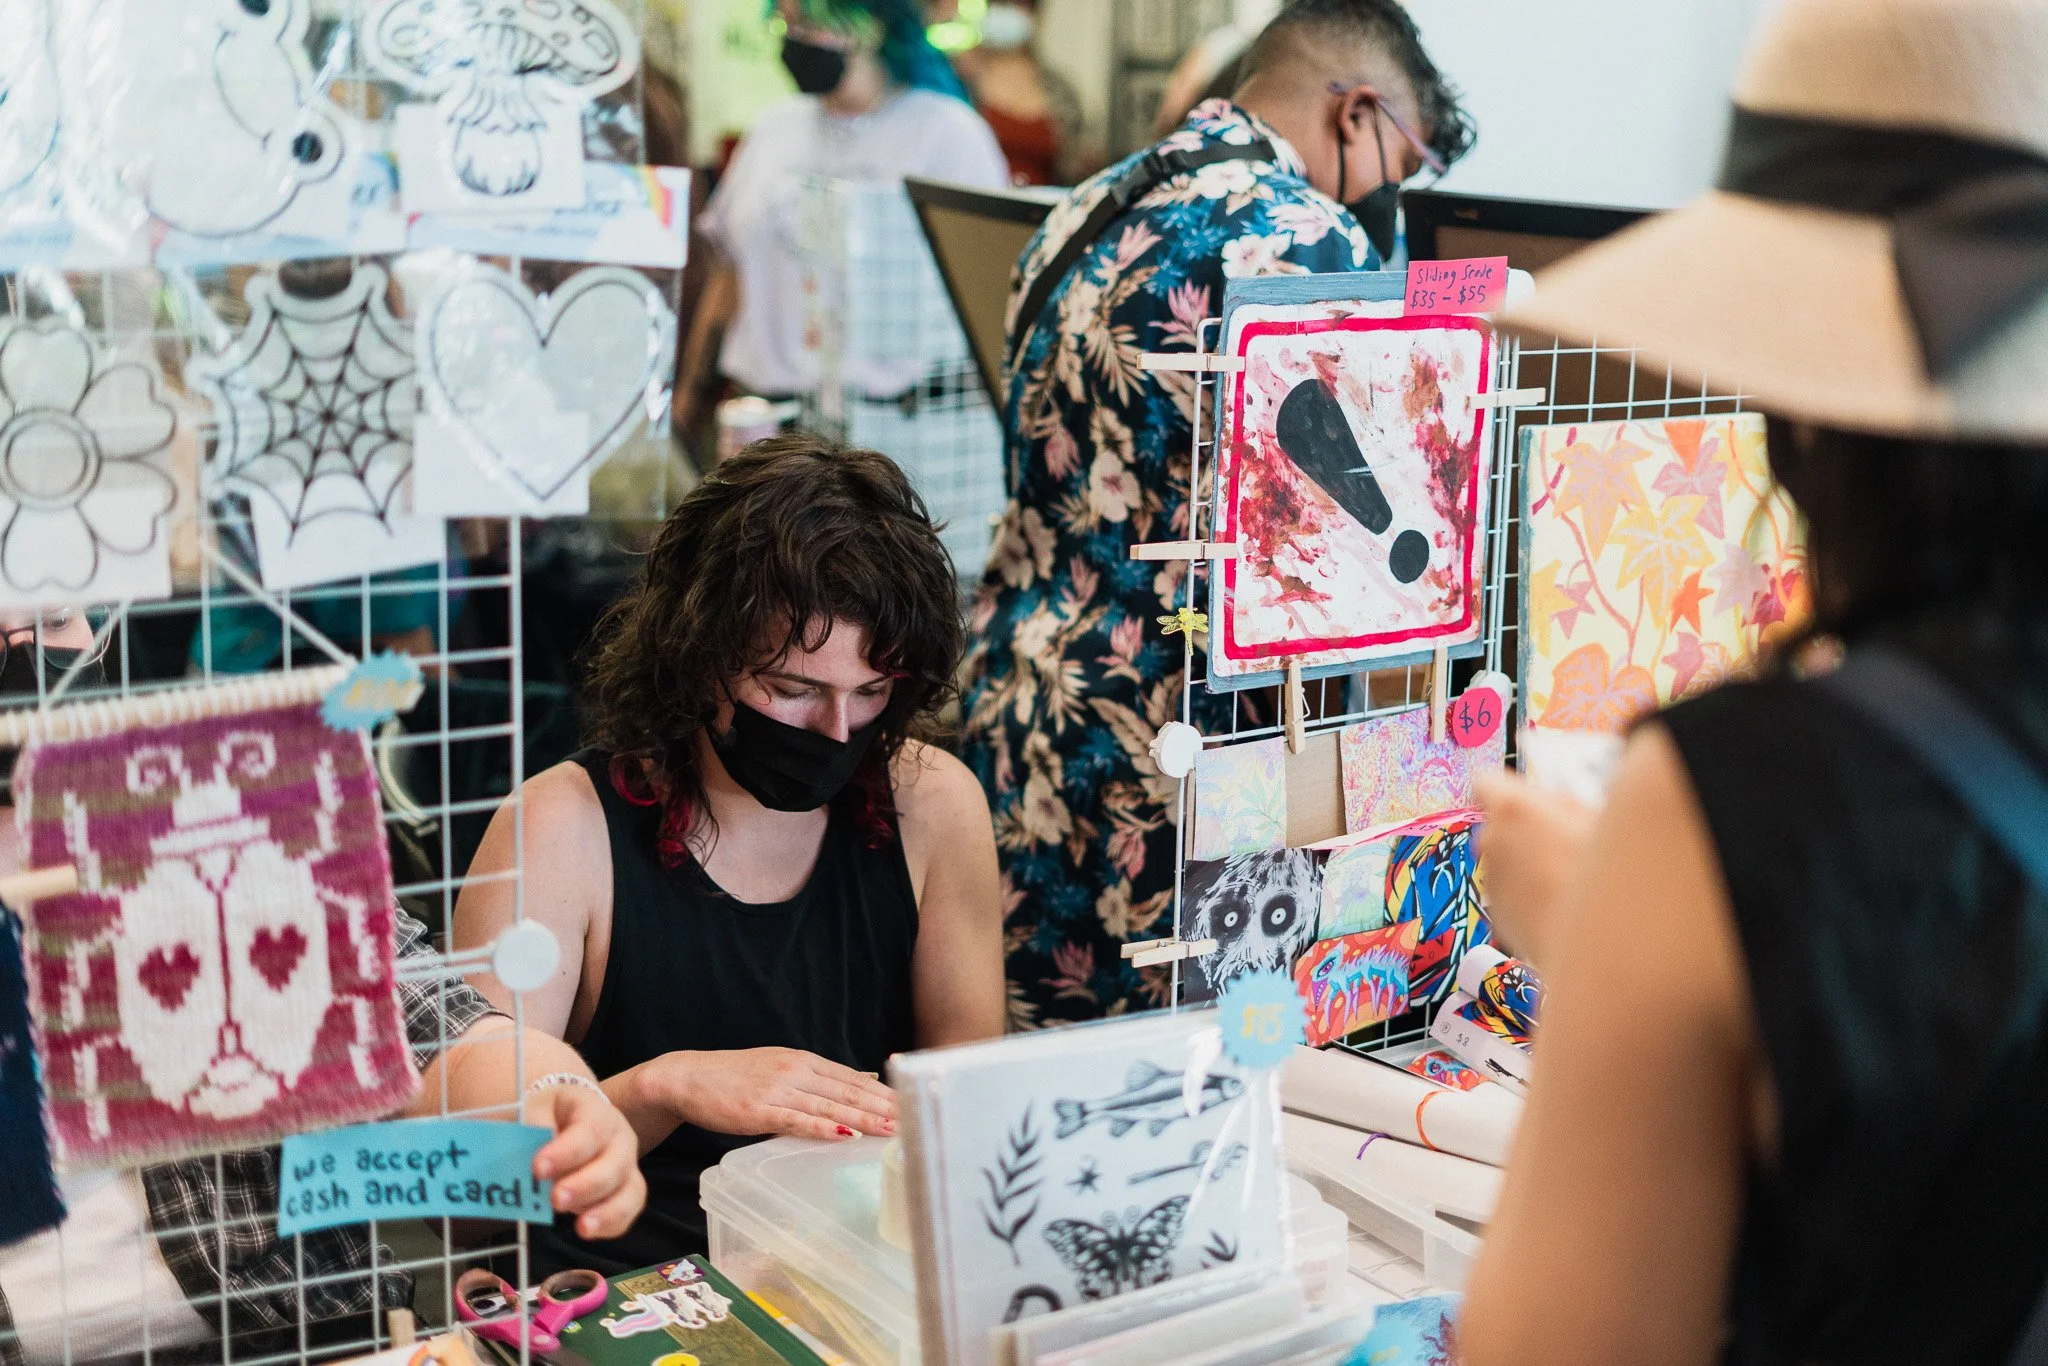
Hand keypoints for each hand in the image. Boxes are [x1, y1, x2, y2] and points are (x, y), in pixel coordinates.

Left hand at [532, 1082, 647, 1240]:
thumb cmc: (542, 1116)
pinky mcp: (624, 1189)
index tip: (538, 1169)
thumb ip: (528, 1129)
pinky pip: (628, 1209)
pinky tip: (588, 1230)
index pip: (589, 1129)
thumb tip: (524, 1152)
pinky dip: (612, 1224)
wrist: (556, 1120)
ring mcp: (625, 1163)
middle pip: (614, 1162)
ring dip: (607, 1210)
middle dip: (586, 1185)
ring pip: (630, 1189)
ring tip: (581, 1227)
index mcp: (593, 1109)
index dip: (566, 1152)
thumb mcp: (532, 1111)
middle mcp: (617, 1135)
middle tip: (556, 1200)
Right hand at [655, 1048, 895, 1141]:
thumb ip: (822, 1076)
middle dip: (882, 1107)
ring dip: (861, 1119)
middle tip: (913, 1118)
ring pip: (828, 1106)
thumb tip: (863, 1077)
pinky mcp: (759, 1111)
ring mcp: (777, 1090)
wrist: (688, 1078)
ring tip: (889, 1129)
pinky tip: (844, 1135)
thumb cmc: (736, 1078)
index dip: (882, 1092)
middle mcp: (794, 1071)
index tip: (910, 1102)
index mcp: (803, 1061)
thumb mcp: (783, 1067)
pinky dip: (822, 1128)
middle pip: (846, 1091)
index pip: (851, 1078)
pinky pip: (796, 1120)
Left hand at [1475, 770, 1598, 967]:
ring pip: (1505, 864)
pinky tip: (1563, 908)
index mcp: (1512, 811)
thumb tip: (1549, 807)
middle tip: (1566, 846)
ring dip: (1528, 869)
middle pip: (1498, 828)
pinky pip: (1511, 897)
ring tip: (1571, 883)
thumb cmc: (1602, 874)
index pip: (1486, 783)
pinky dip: (1529, 899)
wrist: (1598, 941)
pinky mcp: (1498, 917)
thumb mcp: (1594, 819)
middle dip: (1523, 834)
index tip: (1525, 803)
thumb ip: (1560, 806)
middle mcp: (1491, 844)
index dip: (1505, 792)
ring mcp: (1491, 883)